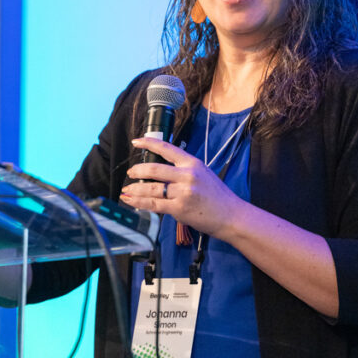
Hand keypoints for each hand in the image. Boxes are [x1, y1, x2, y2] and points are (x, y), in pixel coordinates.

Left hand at [120, 137, 243, 239]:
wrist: (231, 215)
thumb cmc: (217, 196)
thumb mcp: (202, 174)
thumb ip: (183, 171)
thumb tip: (159, 173)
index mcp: (192, 163)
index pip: (166, 148)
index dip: (148, 143)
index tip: (136, 142)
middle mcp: (187, 175)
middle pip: (153, 169)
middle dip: (137, 171)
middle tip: (130, 173)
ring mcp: (183, 192)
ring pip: (151, 188)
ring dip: (135, 189)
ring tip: (126, 191)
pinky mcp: (179, 208)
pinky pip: (154, 204)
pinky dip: (139, 203)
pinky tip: (131, 201)